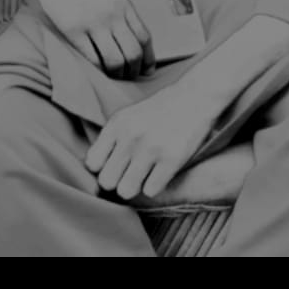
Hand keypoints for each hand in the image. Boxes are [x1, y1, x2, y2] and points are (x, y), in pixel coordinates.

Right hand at [26, 0, 154, 79]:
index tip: (147, 70)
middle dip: (134, 70)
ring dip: (117, 74)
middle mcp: (112, 13)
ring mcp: (93, 22)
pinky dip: (97, 69)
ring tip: (114, 77)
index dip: (148, 58)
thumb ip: (122, 13)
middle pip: (132, 52)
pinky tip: (97, 71)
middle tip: (130, 77)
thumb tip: (133, 41)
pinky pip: (92, 58)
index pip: (144, 37)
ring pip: (115, 59)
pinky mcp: (73, 30)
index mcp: (124, 3)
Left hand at [85, 83, 216, 201]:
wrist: (196, 96)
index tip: (115, 165)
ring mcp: (151, 148)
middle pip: (106, 181)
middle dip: (118, 181)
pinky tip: (161, 173)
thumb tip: (94, 170)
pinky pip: (150, 191)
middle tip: (131, 173)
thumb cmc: (161, 110)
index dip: (103, 168)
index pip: (92, 163)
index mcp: (117, 124)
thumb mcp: (130, 116)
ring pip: (125, 191)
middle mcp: (131, 136)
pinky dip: (155, 186)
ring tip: (145, 175)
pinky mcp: (171, 159)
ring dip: (135, 187)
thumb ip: (112, 139)